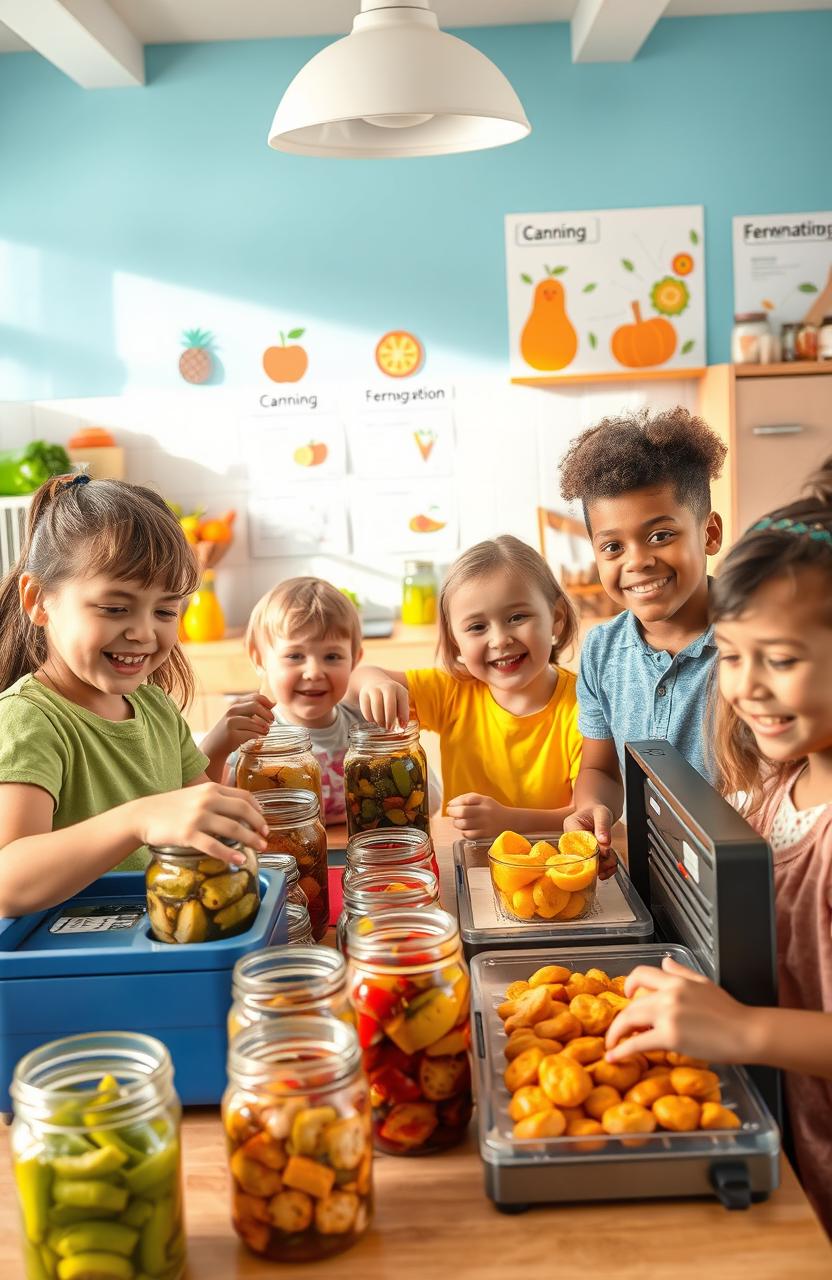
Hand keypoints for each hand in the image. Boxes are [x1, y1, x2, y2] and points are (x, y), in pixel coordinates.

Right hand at [130, 783, 268, 864]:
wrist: (143, 815)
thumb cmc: (170, 807)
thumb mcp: (195, 795)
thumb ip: (215, 799)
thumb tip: (239, 812)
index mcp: (211, 788)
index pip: (244, 796)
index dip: (258, 810)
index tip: (264, 822)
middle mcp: (207, 799)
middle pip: (243, 811)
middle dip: (259, 825)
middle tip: (266, 837)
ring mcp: (198, 817)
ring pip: (233, 828)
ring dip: (250, 840)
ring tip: (260, 848)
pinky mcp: (188, 834)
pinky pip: (214, 845)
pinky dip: (230, 854)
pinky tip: (239, 860)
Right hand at [201, 693, 274, 761]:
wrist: (214, 746)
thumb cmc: (230, 731)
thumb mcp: (240, 716)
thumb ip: (254, 709)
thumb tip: (274, 703)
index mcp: (236, 704)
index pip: (255, 697)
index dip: (267, 703)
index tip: (272, 710)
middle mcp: (232, 712)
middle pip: (255, 706)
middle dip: (267, 714)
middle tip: (272, 721)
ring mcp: (230, 723)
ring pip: (254, 722)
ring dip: (264, 727)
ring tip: (266, 731)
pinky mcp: (232, 736)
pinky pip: (251, 734)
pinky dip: (258, 736)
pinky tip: (258, 737)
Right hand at [358, 680, 409, 731]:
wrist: (375, 682)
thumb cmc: (391, 697)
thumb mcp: (400, 701)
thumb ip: (402, 713)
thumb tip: (403, 726)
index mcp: (399, 689)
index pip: (403, 704)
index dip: (403, 717)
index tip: (402, 726)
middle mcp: (387, 687)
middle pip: (389, 704)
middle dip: (390, 719)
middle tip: (389, 727)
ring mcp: (374, 690)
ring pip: (376, 707)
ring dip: (379, 719)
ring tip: (381, 724)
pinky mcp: (364, 695)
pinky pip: (366, 710)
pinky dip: (370, 718)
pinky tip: (373, 719)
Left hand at [446, 793, 511, 839]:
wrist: (508, 820)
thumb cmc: (491, 809)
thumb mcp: (482, 799)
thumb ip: (467, 798)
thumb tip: (450, 804)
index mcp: (484, 801)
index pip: (466, 799)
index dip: (455, 802)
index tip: (450, 805)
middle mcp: (485, 812)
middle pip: (463, 812)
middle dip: (452, 812)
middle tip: (450, 813)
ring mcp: (485, 824)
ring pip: (464, 824)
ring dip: (456, 823)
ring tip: (458, 821)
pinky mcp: (485, 834)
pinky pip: (469, 835)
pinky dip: (464, 832)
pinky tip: (465, 829)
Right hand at [563, 805, 615, 877]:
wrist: (596, 814)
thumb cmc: (597, 811)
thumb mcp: (602, 814)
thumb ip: (603, 827)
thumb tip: (604, 842)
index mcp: (571, 828)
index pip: (578, 845)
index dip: (592, 853)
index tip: (606, 852)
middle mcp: (570, 842)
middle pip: (582, 859)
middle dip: (599, 862)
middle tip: (612, 860)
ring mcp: (576, 851)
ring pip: (587, 865)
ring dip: (603, 867)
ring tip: (613, 862)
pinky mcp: (583, 857)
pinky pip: (592, 867)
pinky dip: (604, 869)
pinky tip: (611, 867)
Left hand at [605, 956, 750, 1064]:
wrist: (747, 1032)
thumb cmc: (731, 1013)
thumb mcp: (704, 983)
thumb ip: (682, 972)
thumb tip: (666, 962)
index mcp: (677, 981)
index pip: (642, 973)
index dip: (628, 984)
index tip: (627, 995)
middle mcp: (669, 994)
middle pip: (632, 1003)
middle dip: (620, 1018)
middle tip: (617, 1030)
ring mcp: (668, 1014)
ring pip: (630, 1019)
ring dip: (616, 1033)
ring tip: (611, 1044)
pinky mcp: (670, 1036)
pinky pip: (637, 1042)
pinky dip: (622, 1050)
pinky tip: (615, 1056)